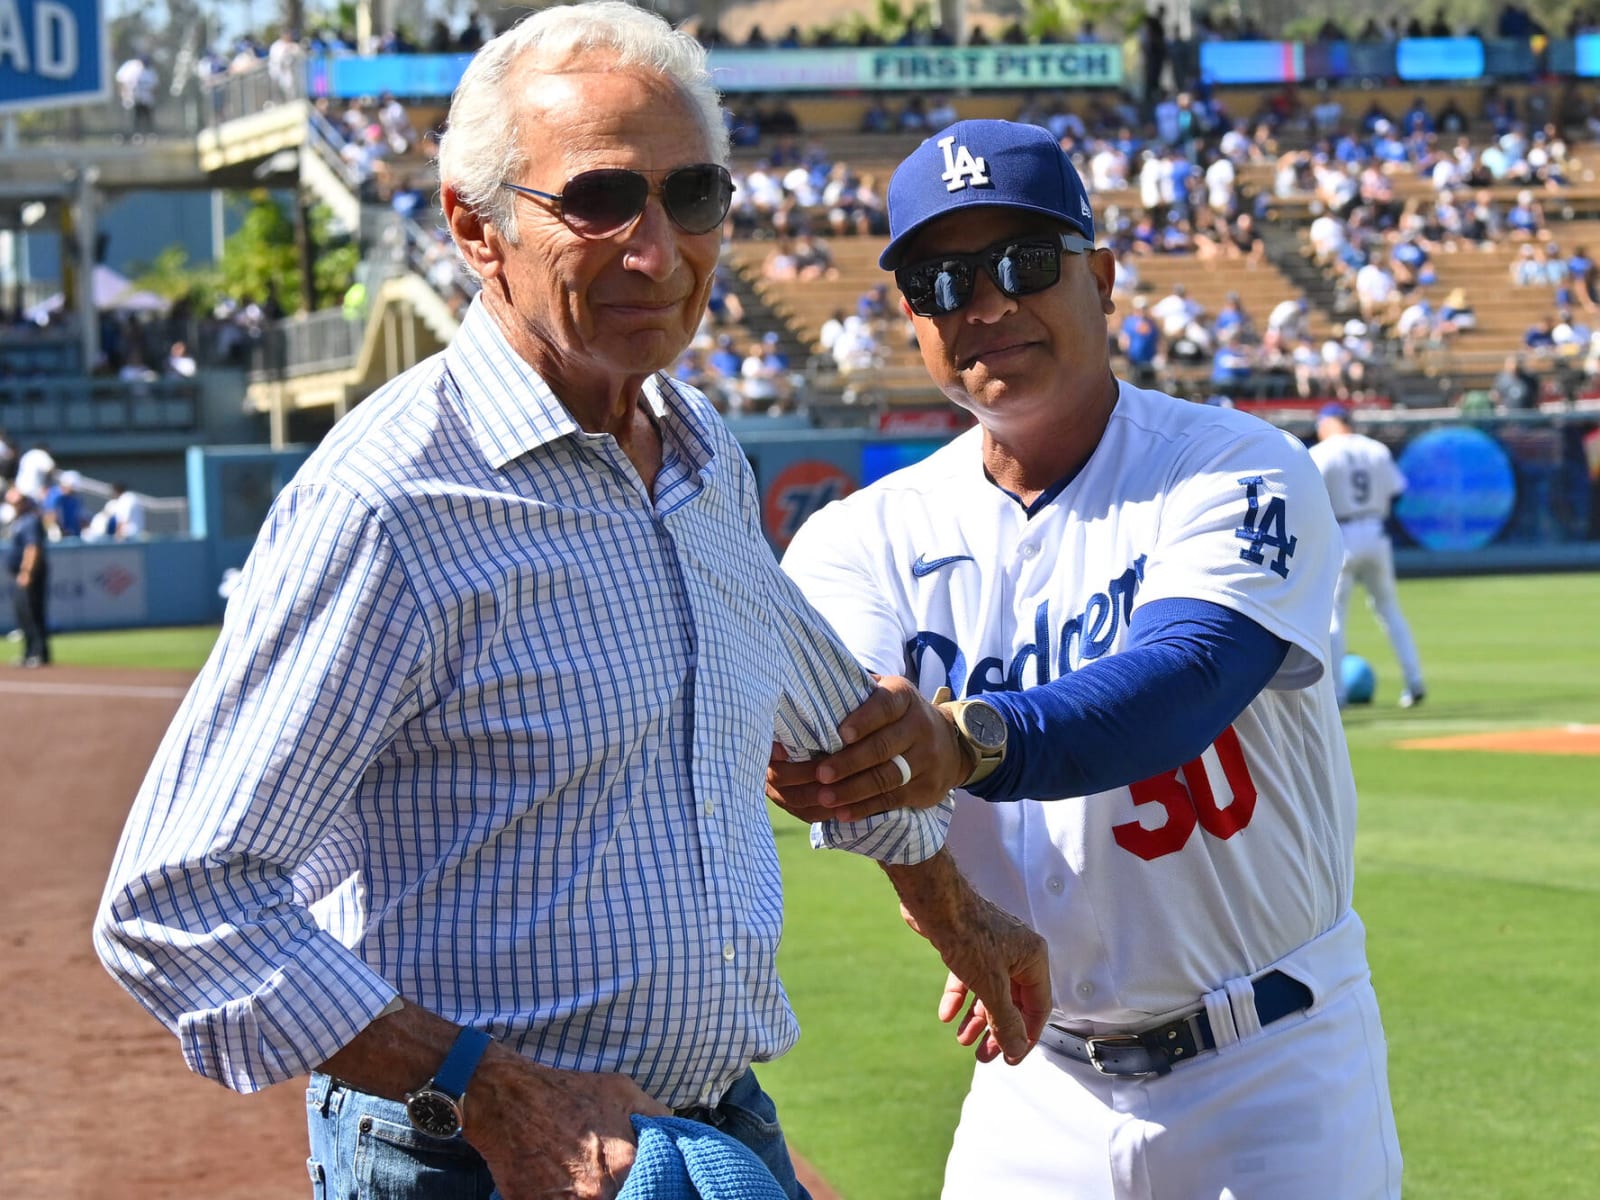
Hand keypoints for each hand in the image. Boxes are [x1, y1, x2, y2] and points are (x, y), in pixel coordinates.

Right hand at [467, 1051, 672, 1199]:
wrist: (508, 1099)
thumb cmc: (567, 1092)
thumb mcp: (621, 1090)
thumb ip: (655, 1115)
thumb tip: (673, 1129)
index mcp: (624, 1164)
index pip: (650, 1189)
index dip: (646, 1184)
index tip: (640, 1178)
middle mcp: (597, 1192)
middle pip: (621, 1198)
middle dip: (618, 1191)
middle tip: (602, 1176)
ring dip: (588, 1197)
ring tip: (580, 1178)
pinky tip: (557, 1183)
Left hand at [766, 675, 968, 823]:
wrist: (952, 745)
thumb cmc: (899, 716)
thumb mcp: (887, 694)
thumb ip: (856, 692)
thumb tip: (806, 685)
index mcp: (904, 698)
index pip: (885, 705)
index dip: (864, 720)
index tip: (841, 734)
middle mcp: (919, 726)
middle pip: (883, 747)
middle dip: (849, 762)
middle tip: (820, 773)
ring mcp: (926, 759)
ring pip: (887, 777)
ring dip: (852, 790)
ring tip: (824, 798)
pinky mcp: (926, 788)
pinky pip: (893, 800)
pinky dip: (866, 808)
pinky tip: (842, 813)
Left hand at [885, 851, 1051, 1064]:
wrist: (933, 900)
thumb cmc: (968, 933)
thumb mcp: (991, 986)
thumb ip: (1005, 1020)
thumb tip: (1015, 1048)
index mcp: (1033, 958)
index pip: (1038, 1006)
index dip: (1026, 1035)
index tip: (1010, 1058)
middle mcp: (1017, 952)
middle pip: (1013, 1002)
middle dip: (998, 1030)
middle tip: (984, 1055)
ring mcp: (993, 948)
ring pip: (990, 991)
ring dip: (977, 1018)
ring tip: (963, 1040)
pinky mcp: (969, 945)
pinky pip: (969, 978)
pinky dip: (959, 997)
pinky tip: (946, 1015)